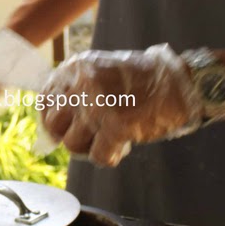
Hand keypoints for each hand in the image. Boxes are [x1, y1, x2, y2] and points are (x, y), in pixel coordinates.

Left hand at [40, 44, 200, 166]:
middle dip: (68, 136)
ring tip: (109, 139)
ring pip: (72, 144)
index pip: (45, 100)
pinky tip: (122, 146)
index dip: (53, 119)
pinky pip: (97, 156)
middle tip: (87, 137)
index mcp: (77, 68)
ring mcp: (98, 106)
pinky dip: (109, 157)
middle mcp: (83, 85)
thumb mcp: (101, 71)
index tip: (66, 127)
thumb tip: (54, 123)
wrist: (179, 83)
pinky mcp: (117, 126)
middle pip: (54, 125)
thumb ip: (77, 90)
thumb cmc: (143, 81)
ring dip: (90, 148)